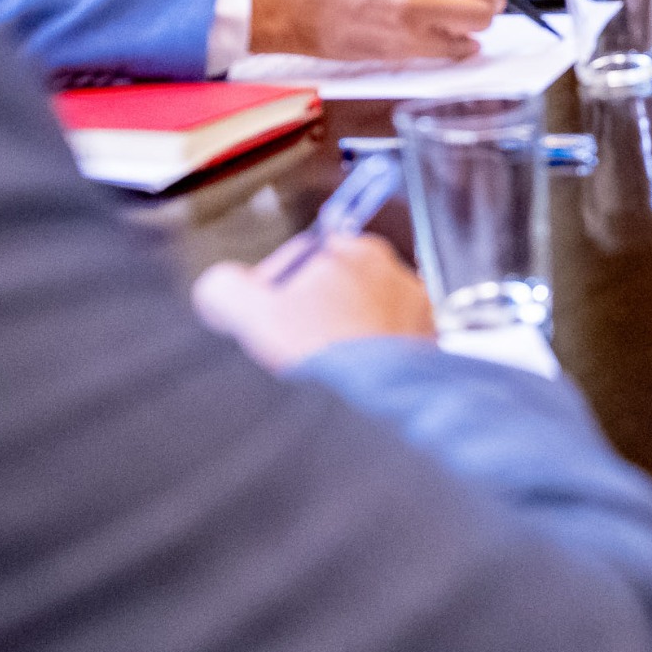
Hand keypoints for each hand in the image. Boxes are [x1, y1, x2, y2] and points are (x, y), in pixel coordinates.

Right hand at [194, 232, 434, 370]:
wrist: (378, 401)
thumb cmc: (319, 352)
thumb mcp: (249, 314)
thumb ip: (223, 288)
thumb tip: (218, 287)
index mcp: (358, 250)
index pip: (304, 258)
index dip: (274, 291)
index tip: (266, 321)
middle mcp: (399, 272)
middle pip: (338, 289)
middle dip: (313, 315)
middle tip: (294, 348)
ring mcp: (421, 310)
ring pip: (367, 317)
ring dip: (345, 337)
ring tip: (326, 368)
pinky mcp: (433, 346)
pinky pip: (392, 346)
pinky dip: (372, 360)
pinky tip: (353, 379)